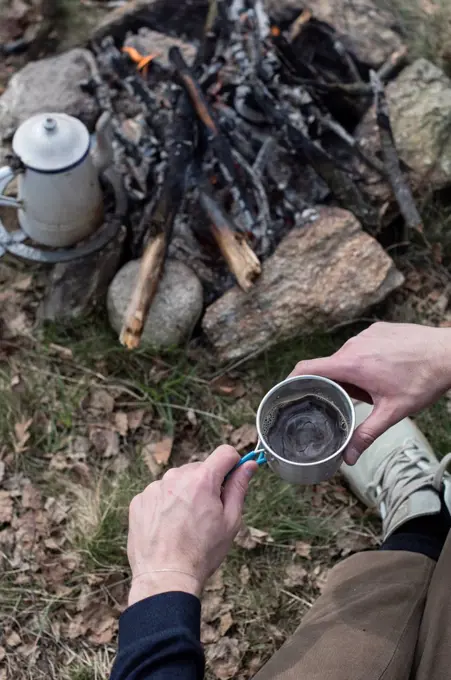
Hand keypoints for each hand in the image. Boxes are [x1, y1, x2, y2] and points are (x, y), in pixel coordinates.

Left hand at [127, 446, 256, 605]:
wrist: (165, 577)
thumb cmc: (202, 552)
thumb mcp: (230, 521)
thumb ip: (239, 487)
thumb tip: (249, 465)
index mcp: (202, 479)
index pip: (225, 453)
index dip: (233, 464)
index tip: (233, 479)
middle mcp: (176, 476)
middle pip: (200, 469)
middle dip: (207, 484)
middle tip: (207, 514)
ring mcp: (155, 487)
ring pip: (178, 481)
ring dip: (185, 494)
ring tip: (184, 524)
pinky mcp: (140, 500)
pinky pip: (159, 494)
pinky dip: (165, 505)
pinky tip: (168, 527)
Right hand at [291, 322, 450, 464]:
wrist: (448, 352)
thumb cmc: (423, 380)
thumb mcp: (393, 412)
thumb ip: (367, 434)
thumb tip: (348, 457)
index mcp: (352, 365)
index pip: (307, 368)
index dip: (290, 379)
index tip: (283, 392)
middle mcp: (354, 346)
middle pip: (328, 366)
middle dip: (330, 385)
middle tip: (339, 402)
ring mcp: (366, 334)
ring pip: (345, 357)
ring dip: (349, 373)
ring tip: (369, 389)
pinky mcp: (378, 329)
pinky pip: (360, 346)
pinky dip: (363, 360)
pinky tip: (382, 371)